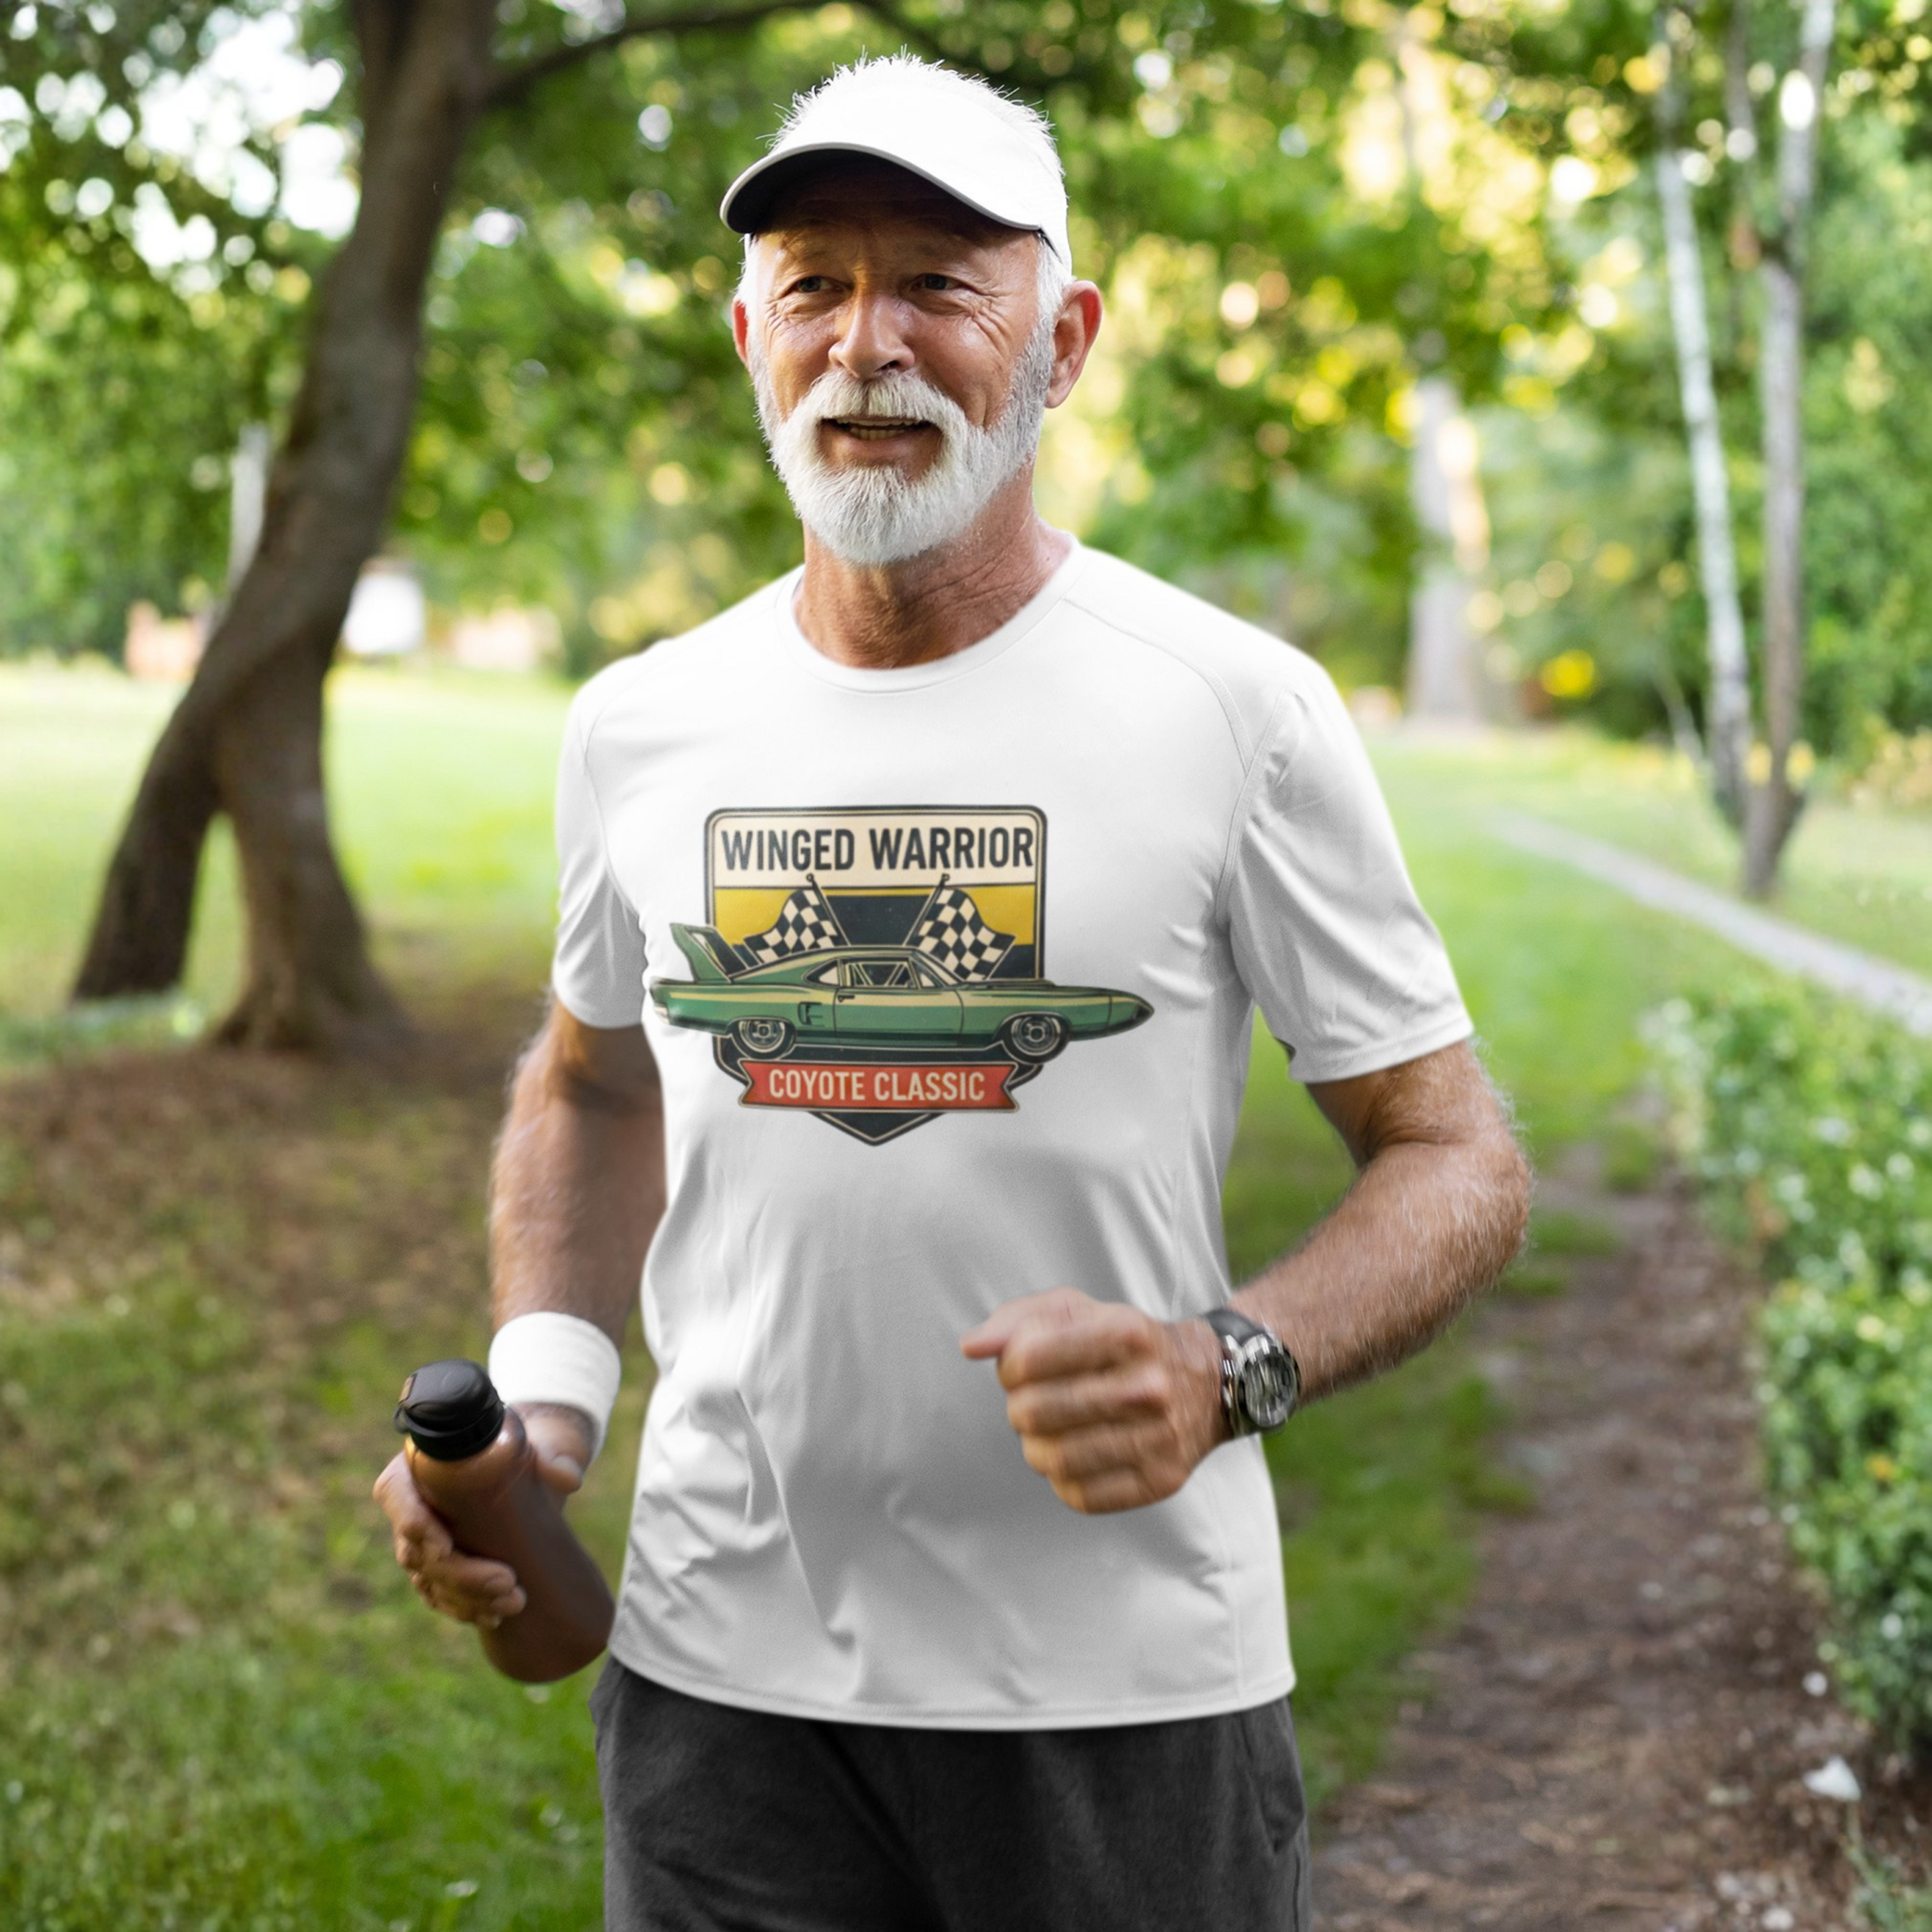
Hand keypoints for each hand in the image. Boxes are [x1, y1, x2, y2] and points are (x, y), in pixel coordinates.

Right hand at [371, 1402, 593, 1627]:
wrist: (532, 1474)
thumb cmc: (527, 1451)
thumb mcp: (543, 1445)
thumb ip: (556, 1455)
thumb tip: (569, 1478)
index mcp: (420, 1465)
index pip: (396, 1493)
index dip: (414, 1523)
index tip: (447, 1546)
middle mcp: (413, 1506)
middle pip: (417, 1550)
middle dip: (460, 1574)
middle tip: (508, 1582)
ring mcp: (422, 1543)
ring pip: (429, 1581)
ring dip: (468, 1599)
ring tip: (514, 1603)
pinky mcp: (439, 1569)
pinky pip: (441, 1596)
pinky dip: (467, 1609)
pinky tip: (496, 1617)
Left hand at [961, 1287, 1226, 1513]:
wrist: (1209, 1383)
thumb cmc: (1126, 1344)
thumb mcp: (1079, 1311)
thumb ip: (1019, 1320)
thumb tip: (971, 1346)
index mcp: (1125, 1332)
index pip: (1028, 1358)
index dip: (1009, 1367)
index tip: (1019, 1369)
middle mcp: (1148, 1385)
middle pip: (1032, 1412)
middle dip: (1019, 1407)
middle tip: (1032, 1402)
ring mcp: (1158, 1438)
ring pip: (1051, 1458)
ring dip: (1035, 1447)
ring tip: (1049, 1431)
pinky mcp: (1161, 1481)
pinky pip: (1079, 1495)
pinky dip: (1063, 1478)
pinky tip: (1076, 1454)